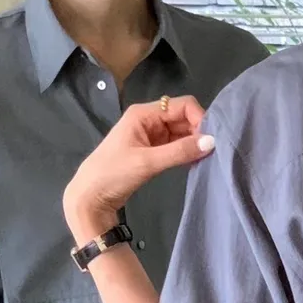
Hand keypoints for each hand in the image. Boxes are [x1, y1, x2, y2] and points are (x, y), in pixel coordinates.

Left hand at [64, 95, 214, 240]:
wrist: (90, 197)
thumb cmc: (113, 174)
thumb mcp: (147, 162)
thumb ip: (179, 152)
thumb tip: (211, 142)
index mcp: (143, 113)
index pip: (181, 105)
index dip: (199, 118)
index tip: (209, 140)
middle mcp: (148, 120)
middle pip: (182, 117)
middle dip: (198, 132)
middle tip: (210, 152)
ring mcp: (149, 136)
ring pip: (180, 133)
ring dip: (192, 143)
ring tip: (205, 159)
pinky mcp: (151, 152)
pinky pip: (174, 146)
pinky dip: (184, 152)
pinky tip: (193, 163)